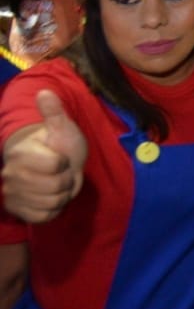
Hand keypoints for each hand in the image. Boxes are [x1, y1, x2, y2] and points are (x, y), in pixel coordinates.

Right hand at [2, 91, 88, 222]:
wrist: (51, 164)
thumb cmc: (58, 145)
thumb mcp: (61, 127)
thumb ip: (53, 113)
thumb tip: (45, 92)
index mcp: (21, 153)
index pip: (56, 165)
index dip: (66, 162)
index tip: (62, 158)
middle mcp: (11, 175)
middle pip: (56, 186)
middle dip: (67, 180)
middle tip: (62, 172)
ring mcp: (13, 194)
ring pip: (52, 202)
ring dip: (62, 195)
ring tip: (57, 184)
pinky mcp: (18, 210)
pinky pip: (45, 216)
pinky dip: (54, 209)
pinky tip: (51, 197)